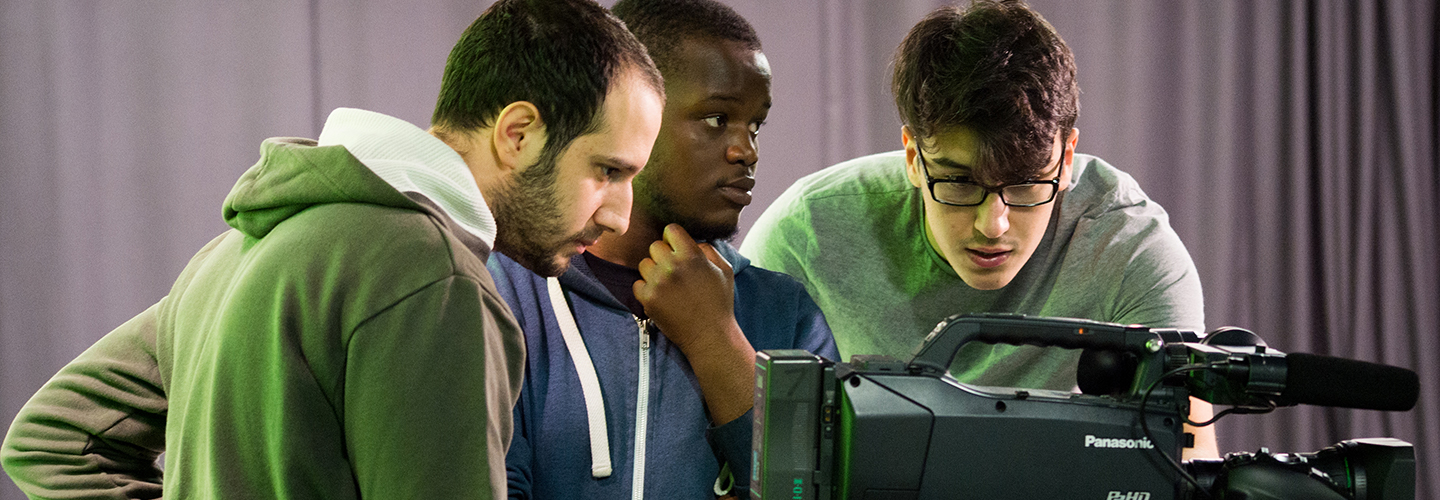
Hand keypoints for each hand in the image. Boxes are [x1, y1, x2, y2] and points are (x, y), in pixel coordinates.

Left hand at [634, 224, 755, 424]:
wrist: (710, 335)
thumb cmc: (719, 302)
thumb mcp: (725, 270)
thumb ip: (708, 250)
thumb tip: (691, 242)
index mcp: (692, 255)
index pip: (670, 230)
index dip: (674, 239)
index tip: (677, 250)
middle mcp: (672, 265)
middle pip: (655, 246)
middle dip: (664, 255)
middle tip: (673, 270)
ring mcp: (658, 282)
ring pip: (644, 264)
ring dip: (653, 271)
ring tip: (666, 284)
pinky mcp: (648, 299)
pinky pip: (637, 284)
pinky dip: (646, 289)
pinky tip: (660, 296)